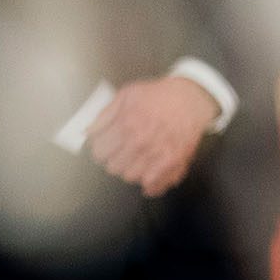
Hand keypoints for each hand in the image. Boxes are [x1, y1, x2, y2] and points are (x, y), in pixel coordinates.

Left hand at [86, 76, 218, 197]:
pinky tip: (149, 177)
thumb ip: (105, 114)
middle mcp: (140, 142)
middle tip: (123, 152)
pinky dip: (149, 185)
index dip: (102, 148)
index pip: (99, 152)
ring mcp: (157, 154)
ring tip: (138, 160)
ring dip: (131, 169)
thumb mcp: (128, 94)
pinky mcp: (173, 162)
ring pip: (130, 177)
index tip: (108, 146)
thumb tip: (88, 132)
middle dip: (115, 159)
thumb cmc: (159, 95)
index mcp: (126, 124)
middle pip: (113, 167)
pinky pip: (153, 185)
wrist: (191, 99)